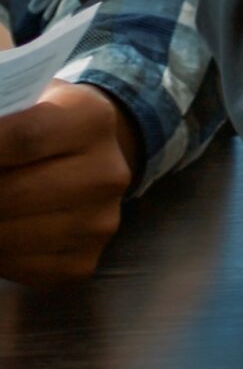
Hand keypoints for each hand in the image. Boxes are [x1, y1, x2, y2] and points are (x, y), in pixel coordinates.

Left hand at [0, 82, 139, 288]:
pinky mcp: (82, 262)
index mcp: (90, 119)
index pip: (21, 138)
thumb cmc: (43, 122)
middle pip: (9, 195)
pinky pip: (15, 268)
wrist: (92, 157)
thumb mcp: (25, 100)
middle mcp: (106, 173)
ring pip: (7, 238)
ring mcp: (98, 222)